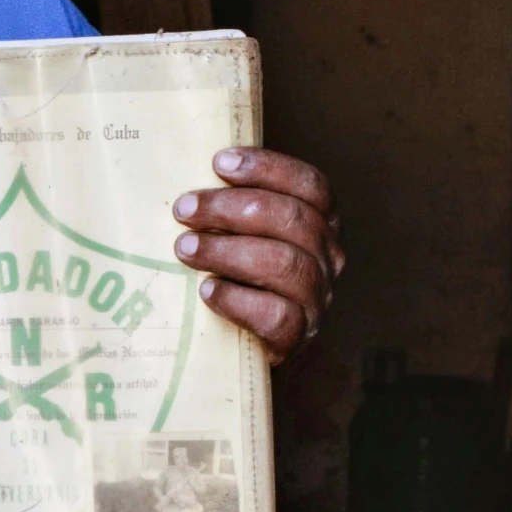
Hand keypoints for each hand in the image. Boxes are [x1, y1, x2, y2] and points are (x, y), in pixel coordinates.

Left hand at [172, 147, 343, 364]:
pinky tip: (206, 291)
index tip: (219, 163)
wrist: (253, 348)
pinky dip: (236, 299)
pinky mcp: (297, 338)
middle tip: (184, 209)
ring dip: (228, 251)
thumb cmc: (243, 277)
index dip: (268, 168)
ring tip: (185, 248)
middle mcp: (329, 258)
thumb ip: (235, 205)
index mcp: (322, 223)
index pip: (311, 185)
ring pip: (286, 264)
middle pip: (293, 220)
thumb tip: (183, 169)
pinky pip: (276, 315)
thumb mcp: (247, 234)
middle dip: (232, 208)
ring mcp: (317, 299)